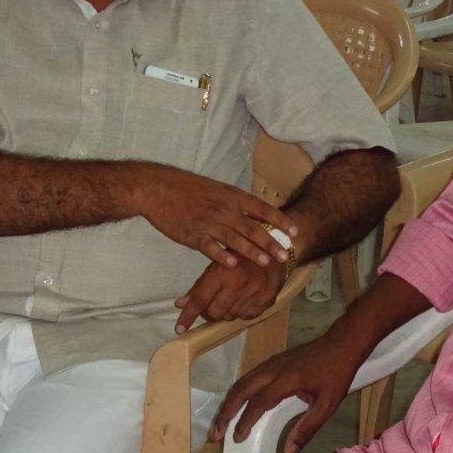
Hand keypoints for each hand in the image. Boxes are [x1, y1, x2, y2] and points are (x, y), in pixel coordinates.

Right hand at [141, 167, 297, 267]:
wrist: (158, 188)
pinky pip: (210, 247)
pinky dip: (222, 256)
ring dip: (252, 251)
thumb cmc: (189, 188)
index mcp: (232, 196)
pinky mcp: (193, 235)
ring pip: (235, 239)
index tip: (294, 231)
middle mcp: (224, 209)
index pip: (262, 209)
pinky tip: (233, 265)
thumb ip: (236, 203)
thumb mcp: (218, 190)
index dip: (279, 220)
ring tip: (266, 263)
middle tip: (285, 255)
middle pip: (252, 228)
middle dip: (270, 242)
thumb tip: (256, 212)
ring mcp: (209, 222)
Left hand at [174, 255, 283, 332]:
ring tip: (229, 298)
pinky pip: (246, 316)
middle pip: (214, 312)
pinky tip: (243, 299)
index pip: (200, 299)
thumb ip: (199, 285)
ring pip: (230, 317)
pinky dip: (241, 312)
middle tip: (210, 305)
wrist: (274, 248)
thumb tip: (180, 304)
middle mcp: (238, 285)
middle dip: (209, 312)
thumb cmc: (241, 254)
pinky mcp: (266, 300)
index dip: (188, 316)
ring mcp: (253, 294)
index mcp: (222, 273)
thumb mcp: (217, 263)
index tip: (179, 329)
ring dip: (225, 311)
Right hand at [211, 332, 363, 452]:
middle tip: (216, 432)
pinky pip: (250, 375)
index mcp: (286, 379)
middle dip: (226, 411)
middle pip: (242, 389)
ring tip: (221, 420)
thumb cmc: (336, 374)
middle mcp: (273, 369)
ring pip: (243, 380)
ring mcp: (272, 362)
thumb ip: (307, 428)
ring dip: (229, 400)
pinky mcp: (274, 360)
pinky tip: (237, 401)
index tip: (237, 438)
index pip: (258, 402)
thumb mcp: (327, 405)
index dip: (245, 421)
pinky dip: (238, 390)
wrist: (341, 343)